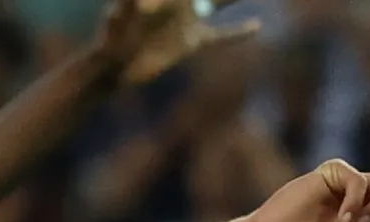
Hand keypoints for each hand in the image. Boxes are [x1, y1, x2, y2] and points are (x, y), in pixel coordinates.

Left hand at [96, 0, 250, 88]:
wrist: (115, 66)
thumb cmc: (112, 40)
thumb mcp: (117, 22)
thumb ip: (129, 8)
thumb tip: (142, 2)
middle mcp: (180, 2)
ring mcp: (189, 20)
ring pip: (219, 3)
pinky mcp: (192, 41)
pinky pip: (220, 35)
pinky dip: (238, 32)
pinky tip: (257, 26)